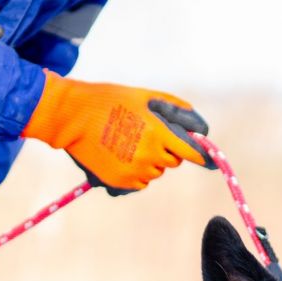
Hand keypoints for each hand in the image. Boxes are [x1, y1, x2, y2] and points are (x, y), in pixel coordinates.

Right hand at [22, 72, 215, 194]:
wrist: (71, 117)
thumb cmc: (108, 100)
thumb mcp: (143, 96)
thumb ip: (174, 109)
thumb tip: (199, 126)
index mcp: (158, 133)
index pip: (192, 152)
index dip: (202, 155)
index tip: (210, 161)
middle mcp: (150, 155)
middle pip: (173, 162)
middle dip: (166, 150)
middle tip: (145, 134)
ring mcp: (136, 171)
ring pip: (156, 172)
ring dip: (149, 161)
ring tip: (127, 143)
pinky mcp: (123, 183)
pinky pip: (141, 182)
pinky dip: (136, 172)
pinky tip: (120, 155)